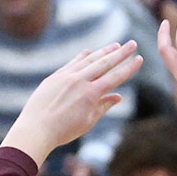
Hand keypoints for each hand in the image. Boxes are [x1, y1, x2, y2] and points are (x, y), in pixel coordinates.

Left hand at [2, 42, 141, 162]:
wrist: (36, 129)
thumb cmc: (63, 131)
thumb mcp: (87, 121)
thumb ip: (103, 106)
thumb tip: (118, 96)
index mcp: (91, 94)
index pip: (115, 77)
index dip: (128, 68)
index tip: (139, 59)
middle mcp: (80, 81)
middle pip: (104, 63)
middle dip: (120, 53)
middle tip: (132, 44)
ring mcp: (67, 76)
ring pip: (89, 60)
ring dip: (104, 52)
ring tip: (115, 45)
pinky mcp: (56, 76)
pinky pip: (72, 63)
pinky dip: (82, 57)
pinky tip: (89, 52)